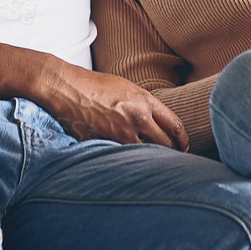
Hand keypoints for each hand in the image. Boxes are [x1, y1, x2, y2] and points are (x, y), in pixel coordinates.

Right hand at [38, 65, 188, 150]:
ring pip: (146, 154)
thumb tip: (156, 124)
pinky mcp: (105, 143)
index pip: (174, 125)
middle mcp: (137, 117)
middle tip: (173, 159)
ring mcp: (121, 132)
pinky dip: (128, 161)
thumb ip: (143, 106)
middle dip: (172, 152)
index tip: (183, 145)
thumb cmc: (95, 85)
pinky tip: (129, 163)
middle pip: (165, 143)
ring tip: (152, 163)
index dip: (182, 138)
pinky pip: (123, 157)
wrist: (67, 88)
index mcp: (144, 100)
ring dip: (150, 160)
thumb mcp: (126, 89)